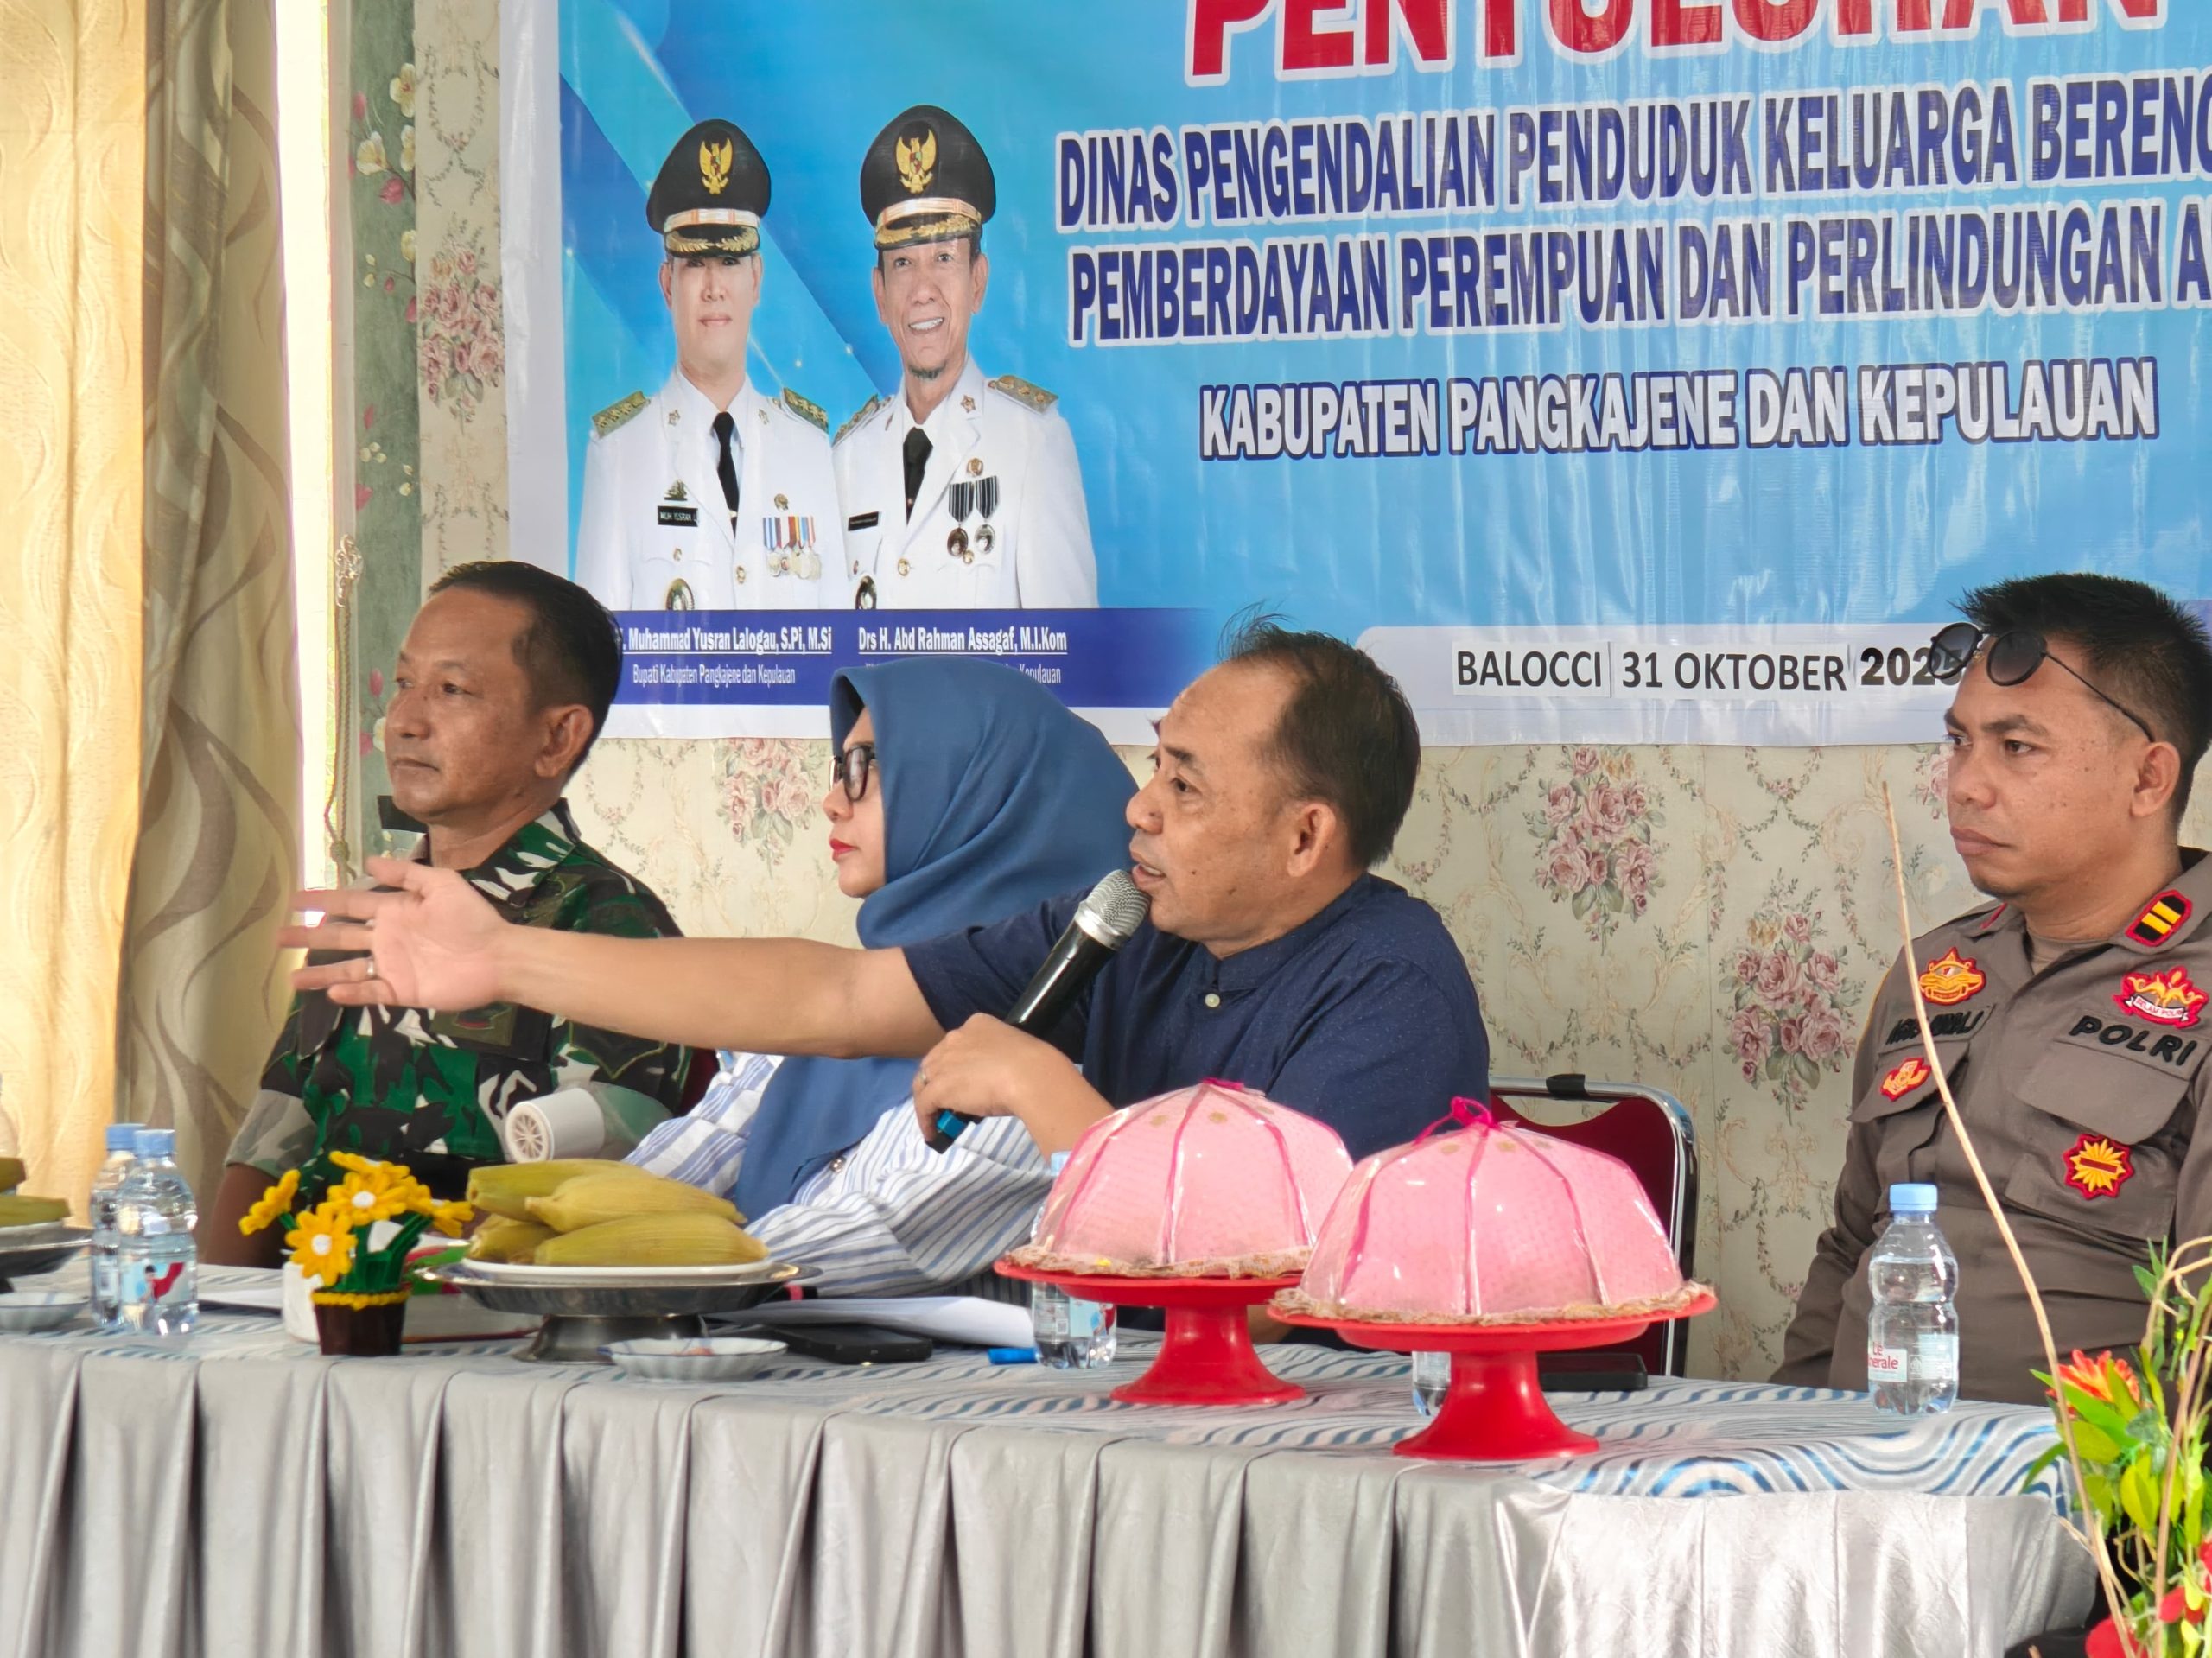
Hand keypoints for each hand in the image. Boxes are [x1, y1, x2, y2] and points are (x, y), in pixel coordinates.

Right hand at [281, 855, 505, 1008]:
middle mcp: (387, 938)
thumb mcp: (442, 884)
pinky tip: (331, 991)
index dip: (322, 901)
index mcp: (395, 910)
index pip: (351, 903)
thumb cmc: (473, 918)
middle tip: (278, 936)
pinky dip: (352, 993)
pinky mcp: (403, 990)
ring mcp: (393, 965)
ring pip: (348, 969)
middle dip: (309, 936)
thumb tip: (368, 859)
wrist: (499, 956)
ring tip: (291, 976)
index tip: (293, 900)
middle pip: (340, 937)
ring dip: (320, 972)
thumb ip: (405, 874)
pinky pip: (371, 992)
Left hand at [911, 1015, 1108, 1153]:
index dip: (956, 1064)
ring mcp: (944, 1061)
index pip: (956, 1045)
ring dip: (930, 1101)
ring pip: (924, 1082)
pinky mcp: (939, 1087)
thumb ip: (999, 1061)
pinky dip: (926, 1121)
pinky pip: (924, 1105)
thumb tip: (997, 1079)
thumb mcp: (1015, 1053)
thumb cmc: (1033, 1065)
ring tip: (939, 1120)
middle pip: (935, 1062)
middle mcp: (955, 1038)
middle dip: (939, 1081)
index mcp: (977, 1024)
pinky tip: (933, 1134)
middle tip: (950, 1102)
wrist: (1031, 1076)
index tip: (964, 1080)